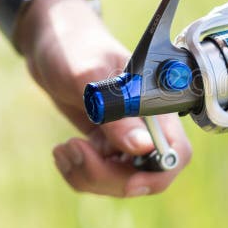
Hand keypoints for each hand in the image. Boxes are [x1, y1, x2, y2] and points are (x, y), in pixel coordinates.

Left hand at [18, 0, 191, 196]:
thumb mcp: (90, 76)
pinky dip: (79, 173)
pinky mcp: (106, 146)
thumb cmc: (74, 48)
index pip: (176, 153)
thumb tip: (142, 148)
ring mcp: (126, 140)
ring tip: (63, 150)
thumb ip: (117, 113)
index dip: (159, 174)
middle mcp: (146, 127)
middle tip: (75, 152)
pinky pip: (99, 177)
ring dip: (88, 176)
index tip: (127, 180)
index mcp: (156, 106)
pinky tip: (63, 151)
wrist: (50, 46)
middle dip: (110, 177)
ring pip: (120, 182)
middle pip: (148, 176)